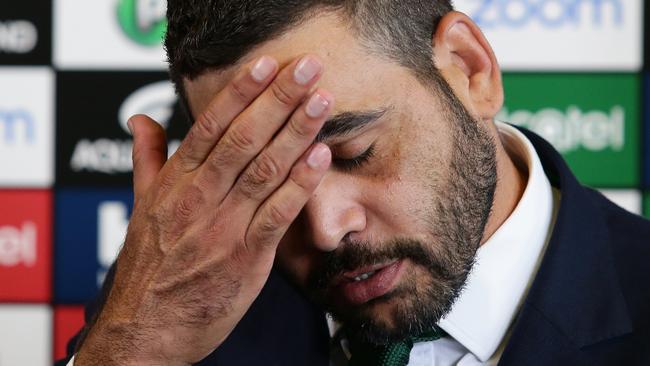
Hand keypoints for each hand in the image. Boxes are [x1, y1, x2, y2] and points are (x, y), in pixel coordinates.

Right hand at [75, 55, 332, 364]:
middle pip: (243, 138)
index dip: (241, 92)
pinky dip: (299, 184)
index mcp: (175, 182)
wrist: (147, 327)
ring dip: (296, 133)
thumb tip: (140, 120)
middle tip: (308, 69)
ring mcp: (223, 227)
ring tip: (321, 103)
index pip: (210, 126)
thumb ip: (148, 158)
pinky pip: (277, 214)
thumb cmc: (149, 265)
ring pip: (264, 169)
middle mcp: (199, 198)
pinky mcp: (246, 256)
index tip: (268, 65)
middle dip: (278, 100)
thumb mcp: (142, 205)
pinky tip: (320, 157)